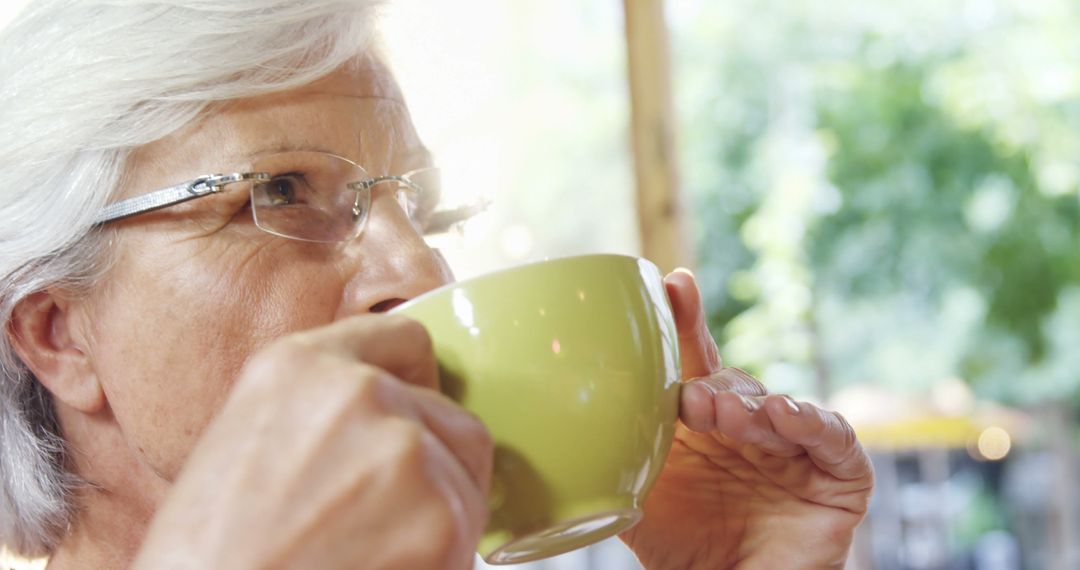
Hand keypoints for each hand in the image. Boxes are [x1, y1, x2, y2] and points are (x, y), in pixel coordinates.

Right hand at [133, 315, 492, 569]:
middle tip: (392, 516)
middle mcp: (361, 393)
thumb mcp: (243, 443)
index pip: (404, 340)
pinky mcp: (442, 518)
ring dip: (441, 517)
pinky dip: (442, 560)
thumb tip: (383, 420)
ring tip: (377, 554)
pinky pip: (470, 534)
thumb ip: (320, 412)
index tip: (417, 416)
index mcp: (300, 366)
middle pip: (450, 416)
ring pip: (467, 478)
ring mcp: (406, 452)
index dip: (417, 385)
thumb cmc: (209, 558)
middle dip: (437, 464)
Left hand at [621, 271, 873, 568]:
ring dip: (748, 407)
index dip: (686, 323)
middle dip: (710, 384)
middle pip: (733, 381)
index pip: (693, 364)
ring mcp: (795, 449)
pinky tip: (784, 416)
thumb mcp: (638, 507)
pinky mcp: (839, 476)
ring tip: (721, 414)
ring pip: (776, 405)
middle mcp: (749, 427)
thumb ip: (608, 466)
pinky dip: (811, 422)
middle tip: (688, 400)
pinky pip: (833, 439)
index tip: (673, 285)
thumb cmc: (687, 554)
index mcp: (703, 424)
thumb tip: (554, 431)